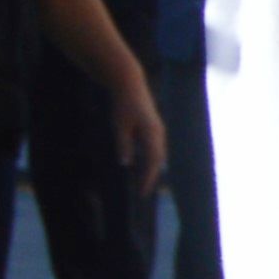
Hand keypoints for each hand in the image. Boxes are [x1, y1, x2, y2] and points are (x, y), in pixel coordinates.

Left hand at [109, 68, 167, 197]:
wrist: (130, 84)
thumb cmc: (123, 104)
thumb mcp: (119, 125)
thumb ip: (123, 144)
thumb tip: (126, 164)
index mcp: (152, 134)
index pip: (153, 162)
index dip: (147, 179)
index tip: (141, 193)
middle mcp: (159, 134)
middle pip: (157, 161)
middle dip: (150, 177)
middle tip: (141, 192)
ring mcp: (158, 131)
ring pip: (157, 155)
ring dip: (150, 169)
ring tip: (141, 182)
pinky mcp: (154, 129)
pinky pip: (154, 149)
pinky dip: (149, 160)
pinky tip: (141, 165)